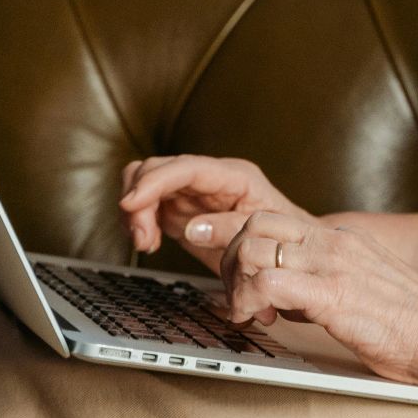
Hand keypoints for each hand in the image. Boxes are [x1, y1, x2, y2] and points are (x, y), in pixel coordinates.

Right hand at [118, 154, 315, 271]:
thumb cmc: (281, 239)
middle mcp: (208, 177)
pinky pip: (146, 204)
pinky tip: (149, 242)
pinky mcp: (180, 208)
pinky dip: (138, 221)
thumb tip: (193, 228)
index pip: (185, 168)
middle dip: (138, 200)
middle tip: (142, 238)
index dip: (153, 182)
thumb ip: (229, 228)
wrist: (287, 250)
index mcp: (233, 176)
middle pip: (156, 168)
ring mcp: (191, 190)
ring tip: (146, 242)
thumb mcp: (262, 235)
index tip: (130, 204)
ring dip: (134, 212)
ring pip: (144, 182)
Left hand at [218, 212, 417, 386]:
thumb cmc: (415, 324)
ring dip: (235, 282)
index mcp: (342, 241)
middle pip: (254, 222)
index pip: (273, 218)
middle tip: (230, 293)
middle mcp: (334, 244)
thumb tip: (290, 299)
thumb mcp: (365, 290)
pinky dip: (248, 301)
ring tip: (244, 311)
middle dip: (227, 255)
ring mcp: (332, 265)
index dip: (233, 230)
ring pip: (253, 247)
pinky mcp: (332, 293)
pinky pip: (267, 284)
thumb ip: (327, 285)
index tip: (207, 238)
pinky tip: (256, 320)